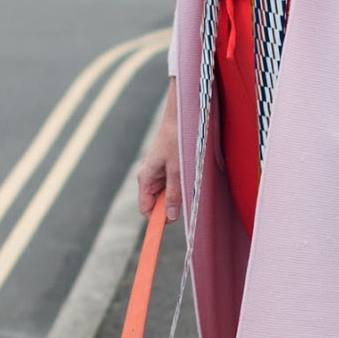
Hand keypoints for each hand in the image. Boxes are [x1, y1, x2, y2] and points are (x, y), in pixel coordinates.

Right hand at [138, 79, 181, 220]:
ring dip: (181, 193)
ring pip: (169, 193)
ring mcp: (160, 171)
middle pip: (159, 203)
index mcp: (146, 178)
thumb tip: (170, 217)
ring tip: (191, 180)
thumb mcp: (178, 170)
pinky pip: (175, 183)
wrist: (183, 114)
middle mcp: (150, 176)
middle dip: (173, 204)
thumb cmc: (178, 139)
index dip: (159, 219)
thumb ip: (174, 194)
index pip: (147, 209)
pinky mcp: (169, 166)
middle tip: (189, 196)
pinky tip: (192, 174)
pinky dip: (184, 184)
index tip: (175, 222)